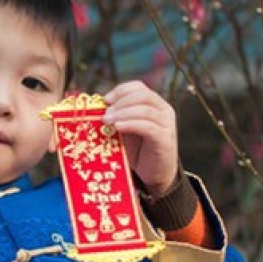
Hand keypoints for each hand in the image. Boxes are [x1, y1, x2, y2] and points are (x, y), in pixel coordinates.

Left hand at [101, 80, 179, 194]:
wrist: (155, 174)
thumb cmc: (138, 151)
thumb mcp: (125, 130)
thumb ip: (117, 117)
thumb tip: (96, 109)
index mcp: (154, 104)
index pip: (138, 87)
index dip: (120, 91)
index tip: (104, 100)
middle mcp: (164, 110)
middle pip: (143, 95)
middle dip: (120, 102)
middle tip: (105, 114)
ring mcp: (167, 124)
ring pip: (145, 110)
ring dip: (123, 113)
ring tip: (107, 121)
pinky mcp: (165, 139)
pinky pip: (148, 127)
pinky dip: (131, 124)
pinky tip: (118, 127)